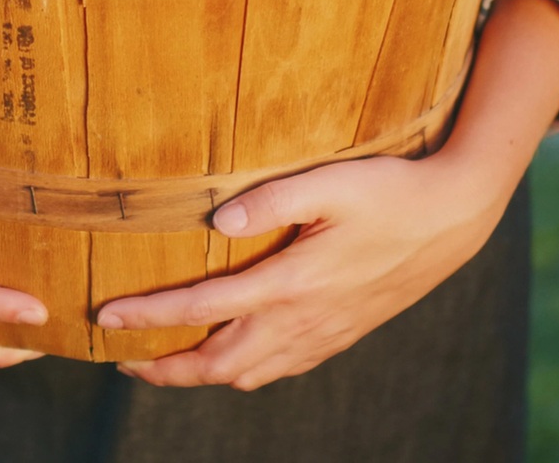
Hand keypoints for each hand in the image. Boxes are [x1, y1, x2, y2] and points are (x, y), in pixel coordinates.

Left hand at [97, 0, 558, 388]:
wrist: (454, 218)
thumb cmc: (389, 191)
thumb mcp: (330, 182)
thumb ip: (270, 199)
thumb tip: (215, 223)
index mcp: (292, 284)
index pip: (203, 309)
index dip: (148, 317)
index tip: (105, 318)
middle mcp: (303, 321)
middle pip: (217, 364)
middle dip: (163, 367)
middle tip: (121, 358)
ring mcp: (323, 334)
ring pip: (247, 374)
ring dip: (199, 375)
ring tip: (161, 364)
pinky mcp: (340, 333)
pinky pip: (279, 369)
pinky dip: (241, 372)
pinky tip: (230, 356)